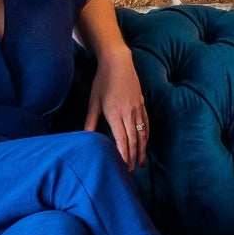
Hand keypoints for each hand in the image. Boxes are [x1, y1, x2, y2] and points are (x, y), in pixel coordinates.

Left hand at [85, 48, 147, 168]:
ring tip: (141, 163)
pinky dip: (146, 136)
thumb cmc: (102, 81)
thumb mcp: (94, 102)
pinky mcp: (142, 104)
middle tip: (131, 171)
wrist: (118, 62)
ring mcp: (138, 109)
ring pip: (142, 134)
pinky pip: (147, 124)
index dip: (124, 155)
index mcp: (116, 114)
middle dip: (133, 157)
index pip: (122, 140)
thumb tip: (86, 137)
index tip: (124, 167)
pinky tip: (145, 144)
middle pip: (133, 140)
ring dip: (142, 150)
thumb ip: (91, 121)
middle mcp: (129, 114)